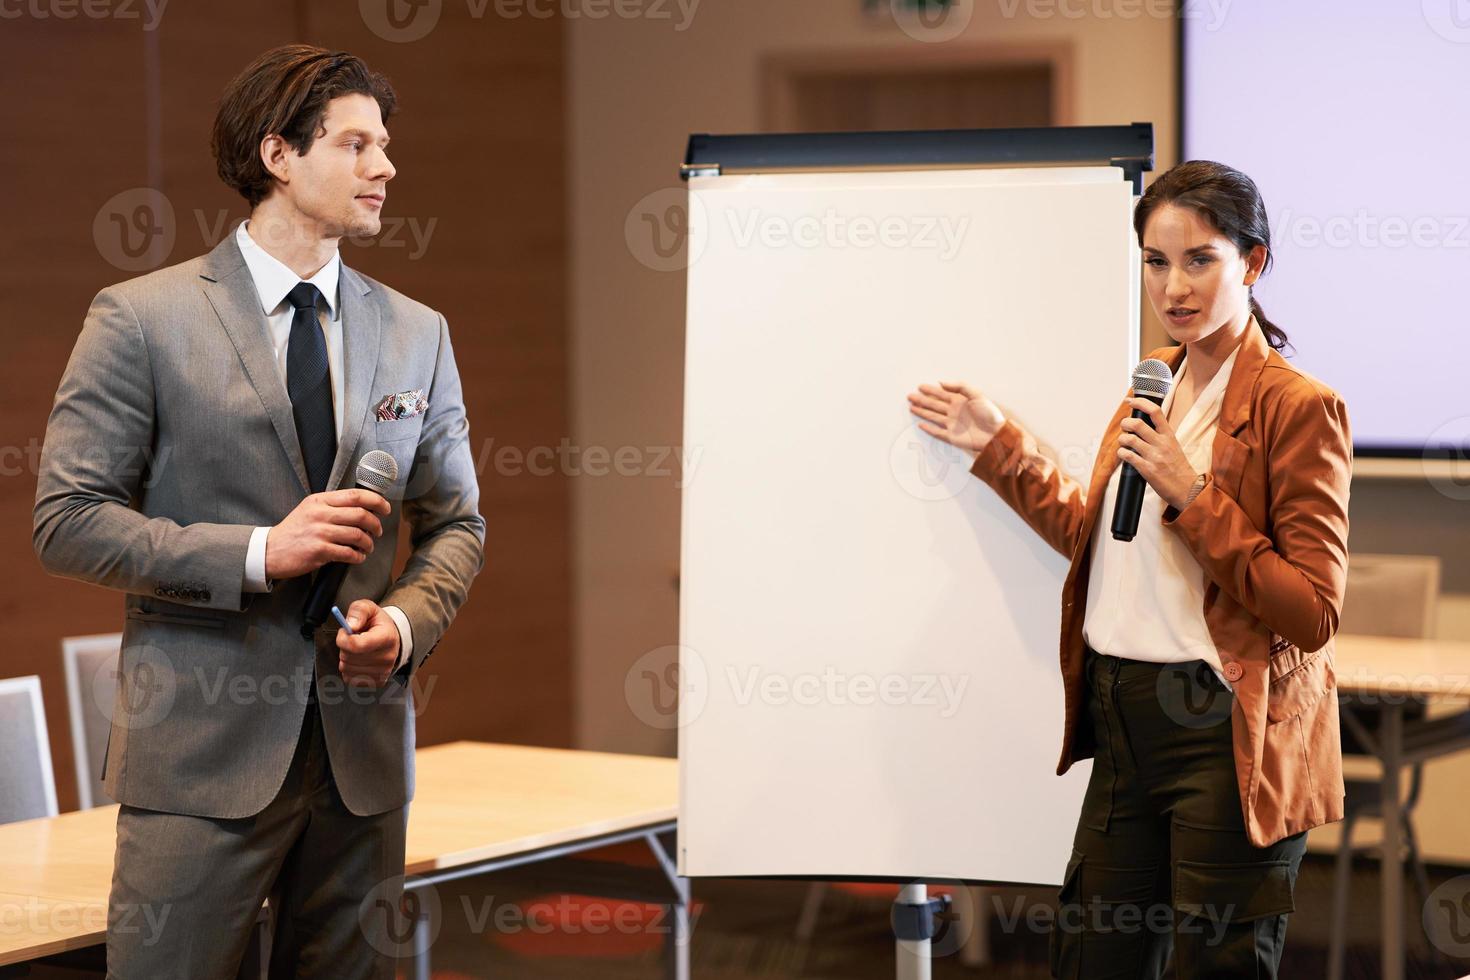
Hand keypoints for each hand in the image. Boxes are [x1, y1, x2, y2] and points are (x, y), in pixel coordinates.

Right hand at [265, 489, 390, 579]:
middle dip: (375, 525)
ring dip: (368, 543)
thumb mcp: (310, 509)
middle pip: (361, 515)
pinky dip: (358, 556)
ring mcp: (319, 532)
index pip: (356, 496)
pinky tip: (357, 557)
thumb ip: (333, 506)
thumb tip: (363, 508)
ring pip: (357, 535)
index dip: (376, 501)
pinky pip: (348, 553)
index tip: (385, 508)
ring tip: (367, 547)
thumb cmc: (294, 531)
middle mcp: (320, 514)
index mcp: (320, 500)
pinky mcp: (319, 551)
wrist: (270, 550)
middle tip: (377, 532)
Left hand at [336, 599, 401, 686]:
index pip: (356, 645)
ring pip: (346, 668)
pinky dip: (349, 669)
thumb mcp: (369, 608)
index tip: (346, 632)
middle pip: (348, 657)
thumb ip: (358, 611)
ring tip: (357, 649)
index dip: (343, 638)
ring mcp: (382, 672)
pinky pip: (350, 678)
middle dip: (344, 647)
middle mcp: (387, 657)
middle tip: (354, 639)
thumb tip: (350, 625)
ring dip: (346, 658)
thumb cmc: (378, 624)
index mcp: (386, 637)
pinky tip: (358, 660)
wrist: (392, 639)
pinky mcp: (376, 682)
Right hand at [906, 381, 1006, 457]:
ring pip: (933, 417)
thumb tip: (942, 382)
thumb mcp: (977, 394)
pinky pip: (937, 432)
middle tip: (910, 396)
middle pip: (934, 405)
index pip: (941, 394)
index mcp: (960, 401)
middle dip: (922, 400)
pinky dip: (929, 428)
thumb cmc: (990, 414)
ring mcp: (952, 424)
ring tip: (912, 407)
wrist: (996, 434)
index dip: (930, 390)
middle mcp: (954, 412)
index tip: (920, 386)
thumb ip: (959, 387)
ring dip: (922, 412)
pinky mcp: (952, 437)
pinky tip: (921, 424)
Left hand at [1117, 398, 1199, 509]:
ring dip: (1122, 439)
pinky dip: (1121, 453)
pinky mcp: (1147, 470)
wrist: (1187, 489)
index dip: (1140, 402)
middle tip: (1125, 427)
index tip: (1129, 400)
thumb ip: (1160, 434)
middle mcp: (1162, 443)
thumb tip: (1143, 423)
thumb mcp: (1173, 445)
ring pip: (1129, 439)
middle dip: (1126, 423)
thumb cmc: (1178, 467)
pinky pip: (1128, 456)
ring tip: (1124, 442)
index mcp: (1169, 435)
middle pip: (1138, 424)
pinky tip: (1124, 454)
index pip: (1155, 411)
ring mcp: (1154, 456)